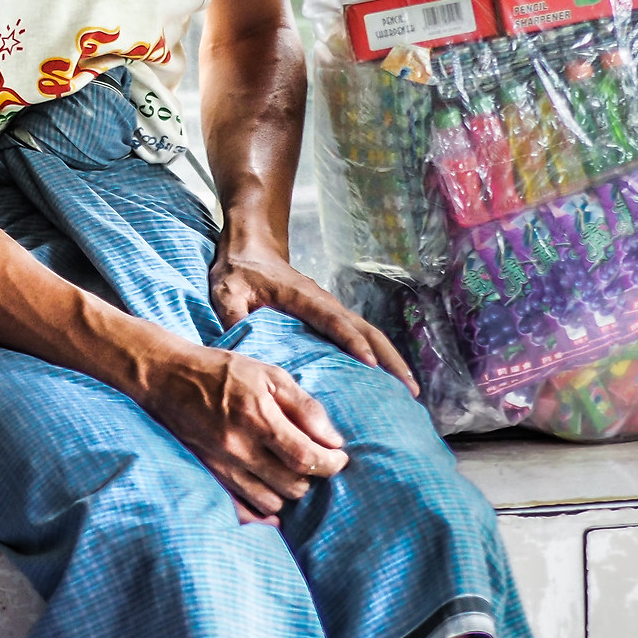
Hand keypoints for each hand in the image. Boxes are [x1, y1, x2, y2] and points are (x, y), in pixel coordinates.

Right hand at [139, 344, 350, 522]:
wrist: (166, 377)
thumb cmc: (222, 371)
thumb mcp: (269, 374)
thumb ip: (304, 406)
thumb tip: (333, 439)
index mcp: (258, 418)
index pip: (307, 458)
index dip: (331, 463)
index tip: (338, 456)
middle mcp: (239, 448)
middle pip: (293, 485)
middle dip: (312, 475)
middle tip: (313, 458)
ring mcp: (221, 467)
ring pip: (272, 502)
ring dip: (288, 490)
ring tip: (289, 470)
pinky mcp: (209, 475)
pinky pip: (242, 510)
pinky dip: (262, 513)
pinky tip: (273, 503)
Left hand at [209, 232, 419, 396]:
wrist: (251, 247)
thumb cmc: (240, 270)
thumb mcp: (227, 292)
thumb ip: (233, 317)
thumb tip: (241, 349)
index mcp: (302, 298)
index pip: (334, 321)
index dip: (353, 342)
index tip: (372, 365)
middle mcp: (324, 302)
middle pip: (366, 330)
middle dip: (390, 358)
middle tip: (410, 390)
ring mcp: (330, 308)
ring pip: (369, 333)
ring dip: (391, 359)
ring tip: (410, 391)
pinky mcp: (329, 316)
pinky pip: (359, 336)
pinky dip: (378, 355)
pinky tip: (386, 380)